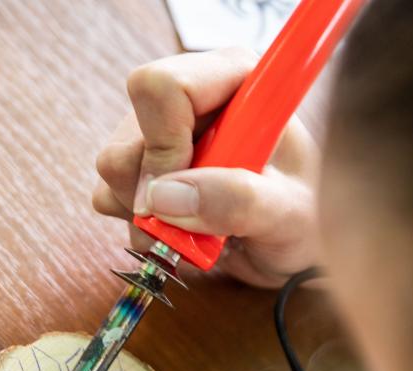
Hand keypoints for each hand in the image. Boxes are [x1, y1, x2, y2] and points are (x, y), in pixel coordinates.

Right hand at [93, 48, 320, 287]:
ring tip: (198, 231)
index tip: (180, 195)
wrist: (293, 248)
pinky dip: (140, 229)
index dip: (162, 146)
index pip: (162, 87)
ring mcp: (158, 133)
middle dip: (154, 196)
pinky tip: (182, 231)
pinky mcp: (141, 168)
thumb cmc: (305, 220)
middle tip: (197, 224)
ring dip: (149, 219)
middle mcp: (189, 100)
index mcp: (233, 80)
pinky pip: (106, 197)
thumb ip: (238, 200)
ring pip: (112, 173)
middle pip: (125, 140)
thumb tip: (162, 198)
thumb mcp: (288, 214)